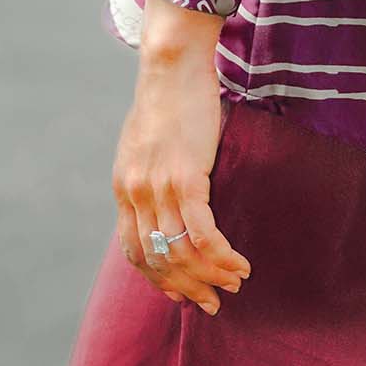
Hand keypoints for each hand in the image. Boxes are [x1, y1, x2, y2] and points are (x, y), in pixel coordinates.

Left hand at [111, 0, 251, 313]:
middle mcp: (136, 194)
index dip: (160, 279)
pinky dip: (222, 255)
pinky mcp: (186, 176)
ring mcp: (159, 187)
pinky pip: (202, 232)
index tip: (183, 293)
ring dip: (211, 276)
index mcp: (125, 188)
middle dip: (189, 288)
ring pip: (182, 252)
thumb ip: (150, 172)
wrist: (171, 63)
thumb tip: (168, 193)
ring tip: (236, 283)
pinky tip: (240, 263)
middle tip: (215, 302)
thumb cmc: (167, 96)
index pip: (135, 252)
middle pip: (159, 259)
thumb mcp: (145, 143)